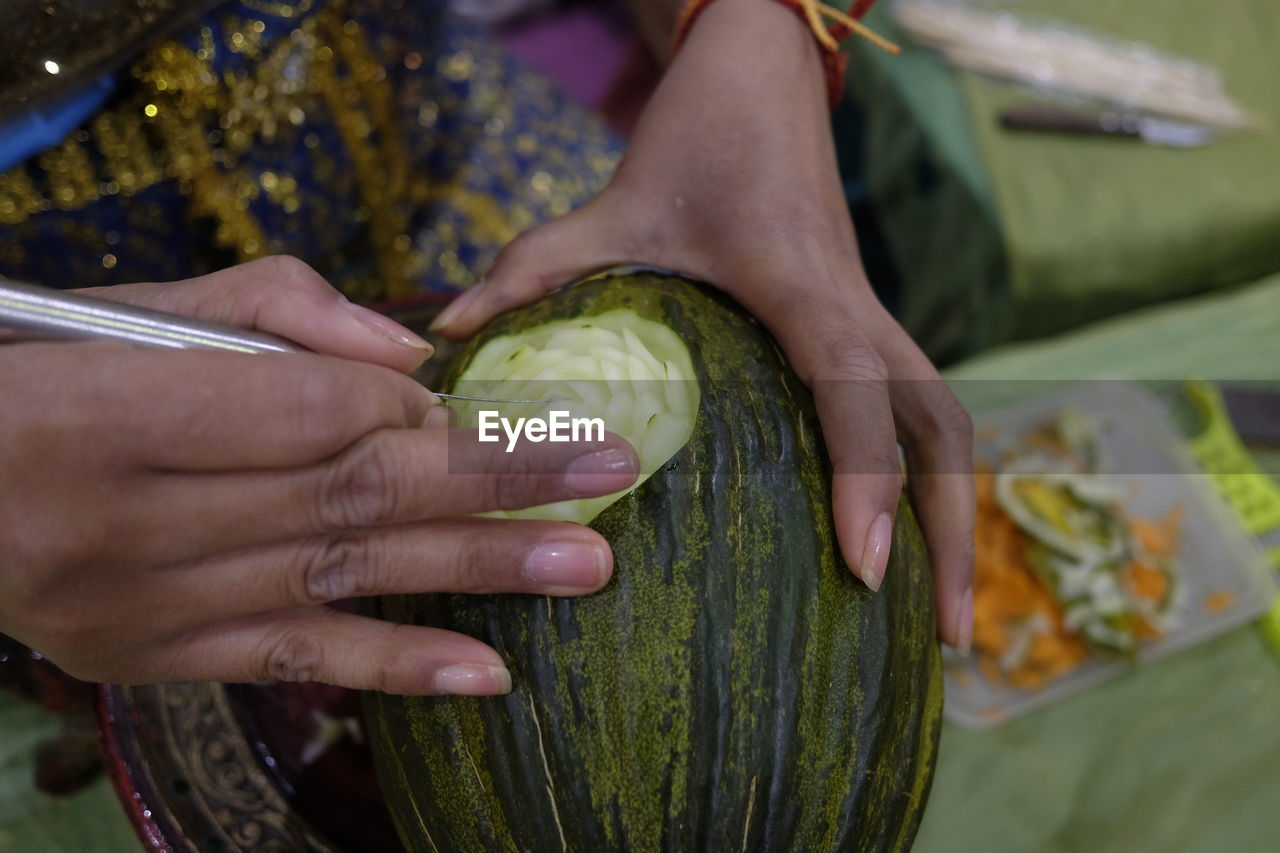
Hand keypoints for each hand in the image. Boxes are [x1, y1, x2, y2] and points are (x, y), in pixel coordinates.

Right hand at [0, 257, 637, 693]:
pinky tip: (490, 672)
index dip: (404, 403)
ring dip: (477, 571)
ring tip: (589, 563)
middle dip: (494, 478)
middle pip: (351, 492)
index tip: (473, 397)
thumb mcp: (126, 311)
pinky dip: (395, 667)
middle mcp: (126, 524)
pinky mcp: (151, 661)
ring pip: (342, 578)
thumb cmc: (33, 376)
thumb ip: (274, 313)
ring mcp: (140, 607)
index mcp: (108, 412)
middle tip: (609, 471)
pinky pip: (292, 664)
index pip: (306, 409)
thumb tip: (413, 357)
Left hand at [428, 0, 973, 649]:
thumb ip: (535, 267)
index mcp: (800, 284)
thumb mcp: (614, 202)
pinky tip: (910, 533)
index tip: (866, 568)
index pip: (851, 386)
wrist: (765, 71)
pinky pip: (918, 405)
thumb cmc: (696, 133)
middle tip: (949, 639)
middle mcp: (855, 305)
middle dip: (953, 529)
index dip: (867, 476)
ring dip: (957, 511)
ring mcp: (871, 312)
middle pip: (940, 425)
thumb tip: (446, 336)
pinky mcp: (865, 317)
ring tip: (946, 615)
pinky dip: (927, 474)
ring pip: (946, 418)